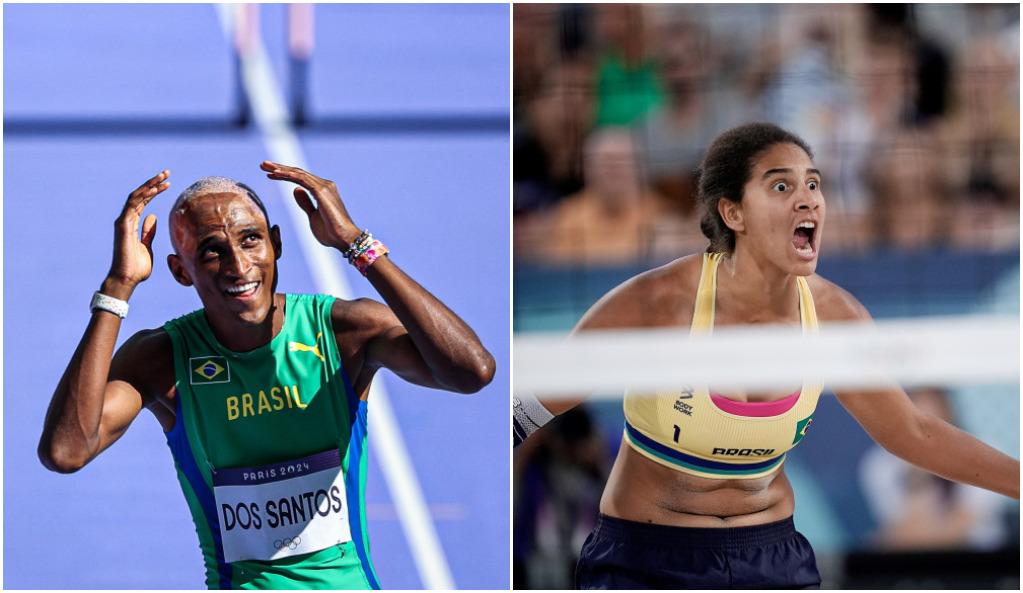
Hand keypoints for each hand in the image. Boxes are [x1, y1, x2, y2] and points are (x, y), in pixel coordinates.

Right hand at [105, 170, 169, 296]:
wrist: (127, 279)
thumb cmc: (137, 267)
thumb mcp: (147, 246)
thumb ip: (148, 232)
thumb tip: (153, 217)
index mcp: (132, 224)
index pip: (143, 202)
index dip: (154, 191)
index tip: (167, 184)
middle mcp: (126, 220)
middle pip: (140, 195)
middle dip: (153, 183)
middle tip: (167, 173)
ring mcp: (123, 221)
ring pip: (136, 196)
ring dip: (150, 184)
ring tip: (164, 176)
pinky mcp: (123, 225)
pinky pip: (133, 205)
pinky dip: (143, 195)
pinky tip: (155, 188)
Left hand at [261, 161, 360, 249]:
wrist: (344, 239)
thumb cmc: (331, 232)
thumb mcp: (313, 216)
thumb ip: (305, 203)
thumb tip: (296, 189)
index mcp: (323, 191)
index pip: (300, 178)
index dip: (284, 174)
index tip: (269, 174)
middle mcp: (325, 185)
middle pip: (298, 173)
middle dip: (279, 168)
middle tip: (263, 164)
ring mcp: (324, 186)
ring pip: (298, 173)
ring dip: (280, 169)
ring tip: (265, 166)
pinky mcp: (321, 191)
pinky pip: (302, 179)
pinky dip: (288, 175)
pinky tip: (275, 173)